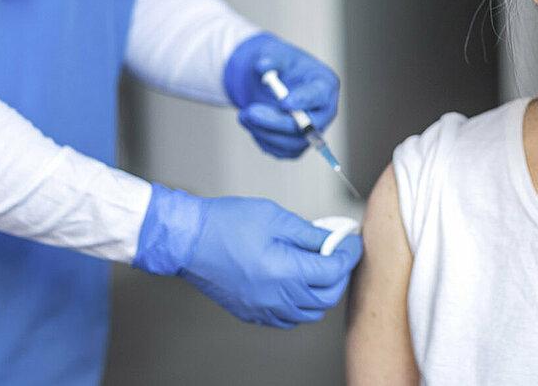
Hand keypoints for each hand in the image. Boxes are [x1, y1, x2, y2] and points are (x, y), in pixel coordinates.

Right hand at [133, 184, 361, 327]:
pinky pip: (287, 319)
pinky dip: (300, 306)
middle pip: (326, 297)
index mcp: (284, 271)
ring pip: (309, 313)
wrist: (186, 240)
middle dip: (339, 275)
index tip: (351, 242)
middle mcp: (276, 296)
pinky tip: (297, 286)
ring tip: (319, 269)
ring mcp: (263, 308)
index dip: (348, 254)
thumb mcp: (275, 217)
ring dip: (322, 293)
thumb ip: (308, 233)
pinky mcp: (251, 312)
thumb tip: (332, 239)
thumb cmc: (224, 224)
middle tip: (338, 254)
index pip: (333, 271)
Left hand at [223, 33, 339, 157]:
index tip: (284, 102)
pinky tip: (251, 122)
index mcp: (324, 85)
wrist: (274, 82)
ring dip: (263, 130)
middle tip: (250, 111)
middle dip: (276, 121)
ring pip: (290, 142)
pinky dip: (261, 137)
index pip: (319, 96)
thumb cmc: (281, 67)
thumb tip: (262, 66)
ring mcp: (312, 132)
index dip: (303, 101)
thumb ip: (271, 60)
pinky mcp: (297, 146)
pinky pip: (279, 150)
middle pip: (306, 126)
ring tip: (244, 114)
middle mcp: (324, 112)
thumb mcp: (276, 55)